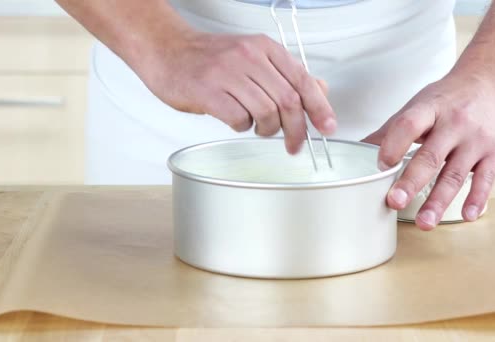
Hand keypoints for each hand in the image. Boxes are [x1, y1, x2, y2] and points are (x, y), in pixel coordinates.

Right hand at [136, 30, 335, 153]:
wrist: (167, 50)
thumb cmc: (210, 59)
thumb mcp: (254, 57)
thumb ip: (286, 74)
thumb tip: (320, 90)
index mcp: (265, 47)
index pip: (303, 80)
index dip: (320, 108)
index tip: (328, 127)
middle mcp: (249, 56)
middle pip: (288, 101)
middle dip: (296, 129)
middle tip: (294, 144)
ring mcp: (228, 73)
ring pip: (267, 112)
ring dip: (267, 128)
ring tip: (257, 126)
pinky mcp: (208, 91)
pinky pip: (239, 119)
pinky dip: (242, 127)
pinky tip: (236, 120)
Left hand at [363, 71, 494, 229]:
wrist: (492, 80)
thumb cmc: (449, 97)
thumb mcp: (419, 106)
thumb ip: (391, 131)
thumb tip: (358, 149)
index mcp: (430, 108)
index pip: (408, 125)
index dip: (393, 145)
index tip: (380, 165)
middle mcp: (454, 123)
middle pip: (430, 156)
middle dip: (411, 182)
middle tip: (395, 202)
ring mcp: (476, 139)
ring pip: (455, 174)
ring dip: (439, 201)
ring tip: (424, 222)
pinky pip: (485, 179)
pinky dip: (476, 199)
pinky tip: (465, 215)